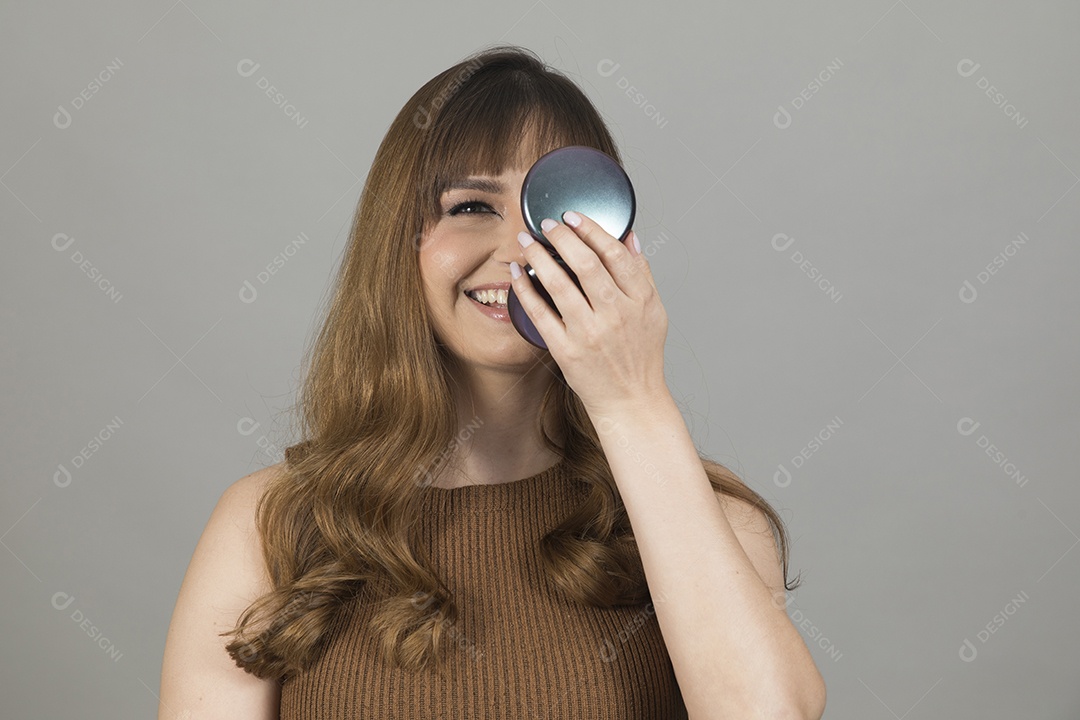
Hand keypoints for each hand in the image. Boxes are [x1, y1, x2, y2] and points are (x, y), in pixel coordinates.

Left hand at [510, 210, 668, 415]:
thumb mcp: (653, 312)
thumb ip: (641, 273)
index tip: (573, 216)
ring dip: (538, 256)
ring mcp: (590, 333)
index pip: (614, 254)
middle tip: (546, 224)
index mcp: (640, 301)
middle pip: (586, 264)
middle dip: (561, 237)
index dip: (591, 229)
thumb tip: (629, 237)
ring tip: (526, 241)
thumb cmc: (640, 356)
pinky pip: (540, 313)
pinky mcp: (567, 350)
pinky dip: (525, 289)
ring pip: (559, 284)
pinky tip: (517, 274)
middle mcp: (616, 315)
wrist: (631, 400)